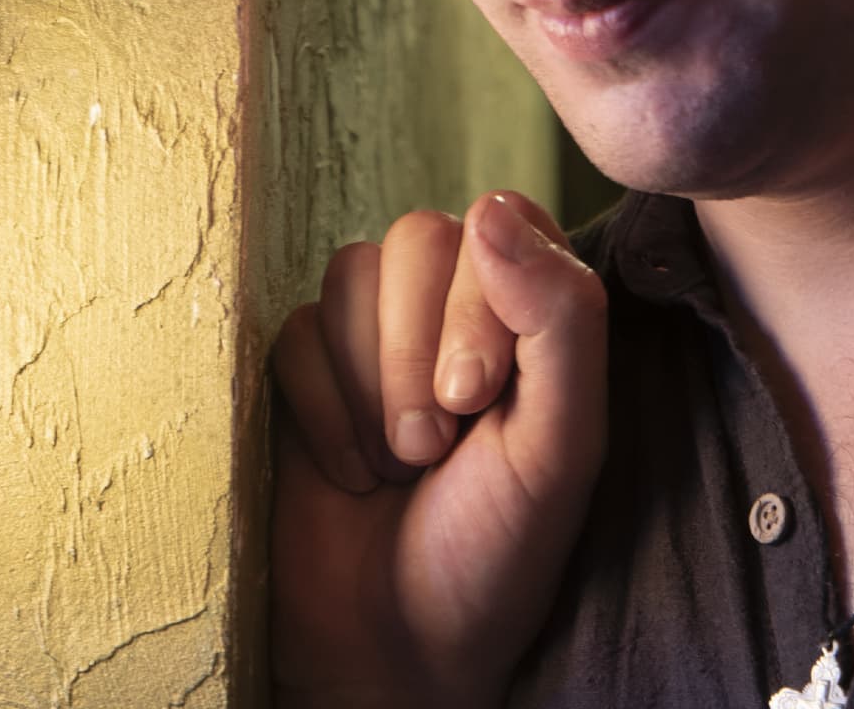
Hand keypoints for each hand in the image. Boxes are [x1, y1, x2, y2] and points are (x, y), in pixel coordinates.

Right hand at [269, 190, 608, 708]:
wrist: (392, 646)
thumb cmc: (495, 551)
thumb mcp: (561, 446)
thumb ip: (560, 320)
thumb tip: (490, 207)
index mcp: (531, 308)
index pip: (501, 219)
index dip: (478, 300)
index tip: (476, 397)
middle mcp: (452, 303)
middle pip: (417, 235)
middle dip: (416, 351)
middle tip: (430, 446)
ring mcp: (373, 332)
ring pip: (350, 273)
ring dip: (370, 384)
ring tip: (397, 464)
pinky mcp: (303, 367)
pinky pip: (292, 331)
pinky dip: (321, 409)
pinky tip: (349, 473)